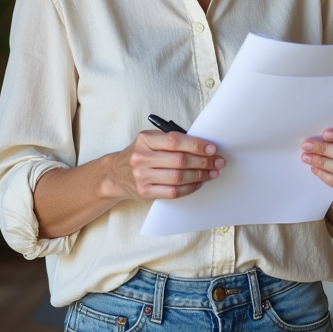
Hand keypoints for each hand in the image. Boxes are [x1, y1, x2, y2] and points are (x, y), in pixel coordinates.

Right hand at [108, 131, 224, 200]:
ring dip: (199, 175)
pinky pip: (173, 192)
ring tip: (211, 173)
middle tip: (217, 162)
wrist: (115, 174)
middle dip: (203, 161)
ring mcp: (142, 176)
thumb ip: (171, 142)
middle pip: (179, 161)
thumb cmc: (140, 154)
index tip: (212, 149)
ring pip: (178, 177)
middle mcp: (141, 157)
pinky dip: (189, 188)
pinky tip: (198, 183)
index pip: (175, 141)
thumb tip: (203, 146)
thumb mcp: (150, 141)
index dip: (196, 145)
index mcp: (145, 139)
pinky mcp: (145, 192)